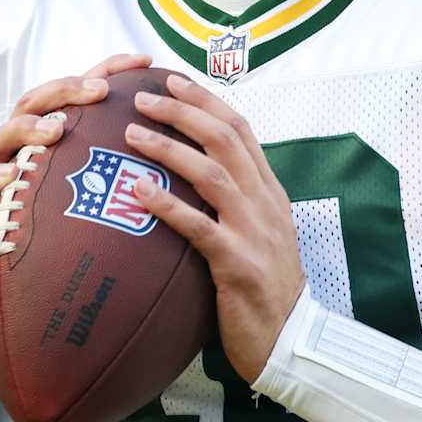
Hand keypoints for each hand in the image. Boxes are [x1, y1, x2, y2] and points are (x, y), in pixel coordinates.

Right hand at [0, 53, 151, 315]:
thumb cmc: (47, 235)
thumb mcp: (86, 202)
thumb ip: (120, 178)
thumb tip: (183, 168)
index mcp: (51, 137)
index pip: (79, 93)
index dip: (110, 71)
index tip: (146, 61)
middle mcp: (21, 145)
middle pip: (39, 100)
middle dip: (68, 89)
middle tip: (100, 90)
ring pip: (5, 134)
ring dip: (31, 127)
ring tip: (58, 129)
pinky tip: (12, 175)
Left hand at [122, 73, 305, 383]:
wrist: (290, 340)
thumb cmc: (264, 290)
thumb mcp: (259, 234)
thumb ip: (236, 202)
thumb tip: (194, 174)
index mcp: (269, 192)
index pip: (240, 130)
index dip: (207, 101)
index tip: (174, 81)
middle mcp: (265, 203)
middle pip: (225, 140)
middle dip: (184, 112)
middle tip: (145, 97)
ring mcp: (254, 232)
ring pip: (212, 174)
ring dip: (170, 148)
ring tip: (132, 134)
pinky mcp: (238, 264)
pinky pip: (200, 227)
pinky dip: (168, 205)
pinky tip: (139, 192)